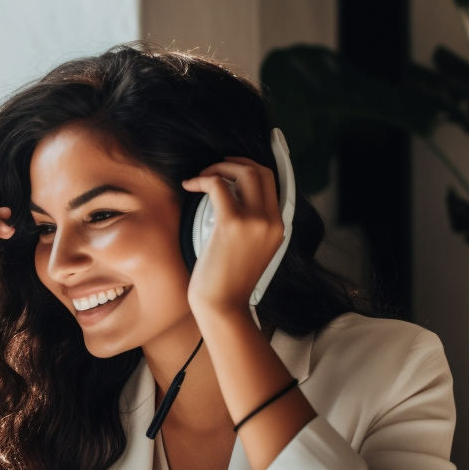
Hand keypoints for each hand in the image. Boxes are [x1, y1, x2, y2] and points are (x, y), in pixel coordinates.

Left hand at [180, 157, 283, 316]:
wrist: (222, 306)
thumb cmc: (228, 282)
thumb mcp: (251, 250)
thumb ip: (251, 225)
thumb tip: (233, 198)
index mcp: (278, 227)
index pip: (273, 182)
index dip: (253, 166)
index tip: (234, 162)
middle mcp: (271, 222)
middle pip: (261, 171)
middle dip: (235, 163)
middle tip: (215, 168)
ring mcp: (255, 222)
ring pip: (245, 172)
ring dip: (219, 168)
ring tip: (202, 177)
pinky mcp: (232, 224)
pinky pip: (218, 185)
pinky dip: (202, 179)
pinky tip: (190, 185)